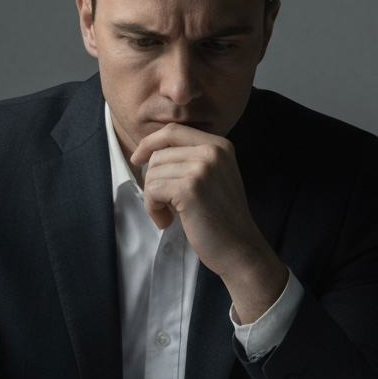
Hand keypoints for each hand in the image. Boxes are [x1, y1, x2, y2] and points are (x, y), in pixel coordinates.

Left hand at [131, 123, 287, 322]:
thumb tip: (150, 152)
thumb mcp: (214, 177)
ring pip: (152, 173)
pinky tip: (167, 221)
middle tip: (164, 206)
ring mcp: (201, 168)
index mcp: (219, 145)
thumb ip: (191, 159)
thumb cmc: (222, 218)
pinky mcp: (189, 189)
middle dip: (152, 181)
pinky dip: (153, 208)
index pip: (172, 130)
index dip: (149, 143)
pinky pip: (152, 190)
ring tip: (168, 216)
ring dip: (153, 198)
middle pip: (158, 154)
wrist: (240, 248)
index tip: (137, 159)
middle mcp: (212, 151)